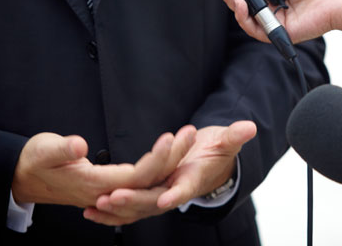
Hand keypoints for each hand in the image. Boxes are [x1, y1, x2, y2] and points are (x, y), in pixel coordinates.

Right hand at [12, 127, 195, 209]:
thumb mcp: (44, 151)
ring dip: (171, 161)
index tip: (171, 138)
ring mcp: (111, 192)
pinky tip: (172, 158)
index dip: (157, 158)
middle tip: (190, 133)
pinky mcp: (112, 187)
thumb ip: (62, 149)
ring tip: (186, 138)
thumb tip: (79, 145)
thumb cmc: (36, 162)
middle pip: (151, 179)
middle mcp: (109, 192)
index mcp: (96, 184)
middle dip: (174, 156)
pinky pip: (142, 183)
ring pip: (150, 181)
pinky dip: (160, 170)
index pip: (137, 175)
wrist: (27, 178)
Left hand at [83, 121, 255, 225]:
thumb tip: (249, 127)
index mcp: (194, 179)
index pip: (186, 188)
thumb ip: (234, 136)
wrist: (210, 164)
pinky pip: (132, 209)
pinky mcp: (152, 195)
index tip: (165, 198)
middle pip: (155, 201)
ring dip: (118, 210)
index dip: (177, 194)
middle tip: (113, 196)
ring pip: (139, 208)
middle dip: (134, 200)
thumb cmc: (217, 151)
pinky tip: (92, 213)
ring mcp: (163, 195)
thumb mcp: (227, 142)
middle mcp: (176, 191)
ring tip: (96, 207)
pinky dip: (113, 213)